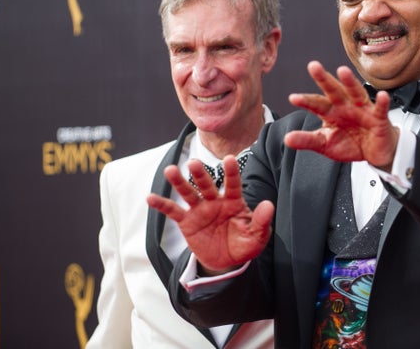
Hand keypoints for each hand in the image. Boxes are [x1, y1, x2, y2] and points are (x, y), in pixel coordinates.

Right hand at [146, 156, 273, 273]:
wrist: (227, 261)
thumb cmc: (244, 244)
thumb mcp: (257, 236)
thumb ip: (261, 221)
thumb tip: (268, 204)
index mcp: (234, 202)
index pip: (233, 184)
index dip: (231, 172)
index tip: (229, 158)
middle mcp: (216, 201)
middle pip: (207, 184)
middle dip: (201, 174)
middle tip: (194, 162)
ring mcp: (200, 210)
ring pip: (188, 193)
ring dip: (179, 182)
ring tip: (170, 170)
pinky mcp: (187, 222)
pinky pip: (173, 211)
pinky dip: (162, 204)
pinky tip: (150, 197)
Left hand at [284, 61, 398, 169]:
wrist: (374, 152)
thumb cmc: (350, 143)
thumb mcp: (326, 144)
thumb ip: (307, 140)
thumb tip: (287, 139)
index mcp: (331, 112)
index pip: (316, 104)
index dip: (306, 101)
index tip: (293, 98)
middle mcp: (346, 106)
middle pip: (334, 90)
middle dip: (324, 79)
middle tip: (313, 66)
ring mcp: (363, 110)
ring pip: (356, 92)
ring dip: (350, 82)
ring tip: (342, 71)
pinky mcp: (379, 118)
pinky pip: (380, 109)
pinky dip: (382, 102)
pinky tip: (382, 95)